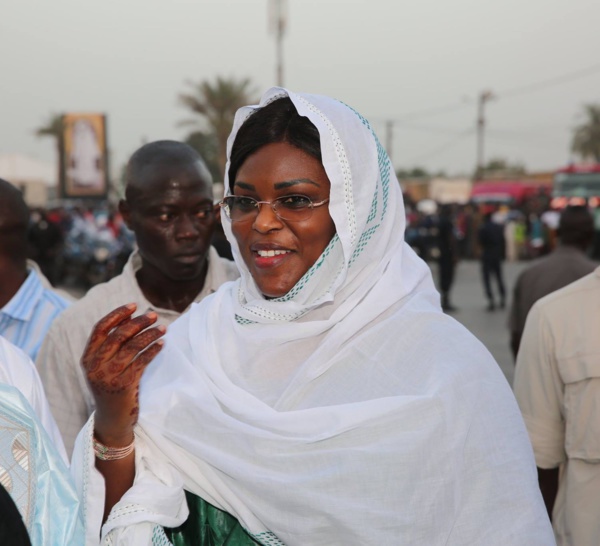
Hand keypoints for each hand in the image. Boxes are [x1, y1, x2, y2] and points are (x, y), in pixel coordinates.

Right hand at [81, 303, 164, 445]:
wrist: (112, 419)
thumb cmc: (111, 386)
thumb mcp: (104, 365)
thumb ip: (112, 344)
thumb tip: (131, 316)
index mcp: (87, 357)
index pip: (100, 328)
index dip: (117, 314)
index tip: (134, 305)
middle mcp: (95, 366)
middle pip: (118, 335)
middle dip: (138, 322)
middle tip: (154, 315)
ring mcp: (108, 376)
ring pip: (132, 347)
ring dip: (150, 335)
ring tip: (163, 329)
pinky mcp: (123, 385)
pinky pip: (142, 361)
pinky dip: (153, 350)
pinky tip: (161, 345)